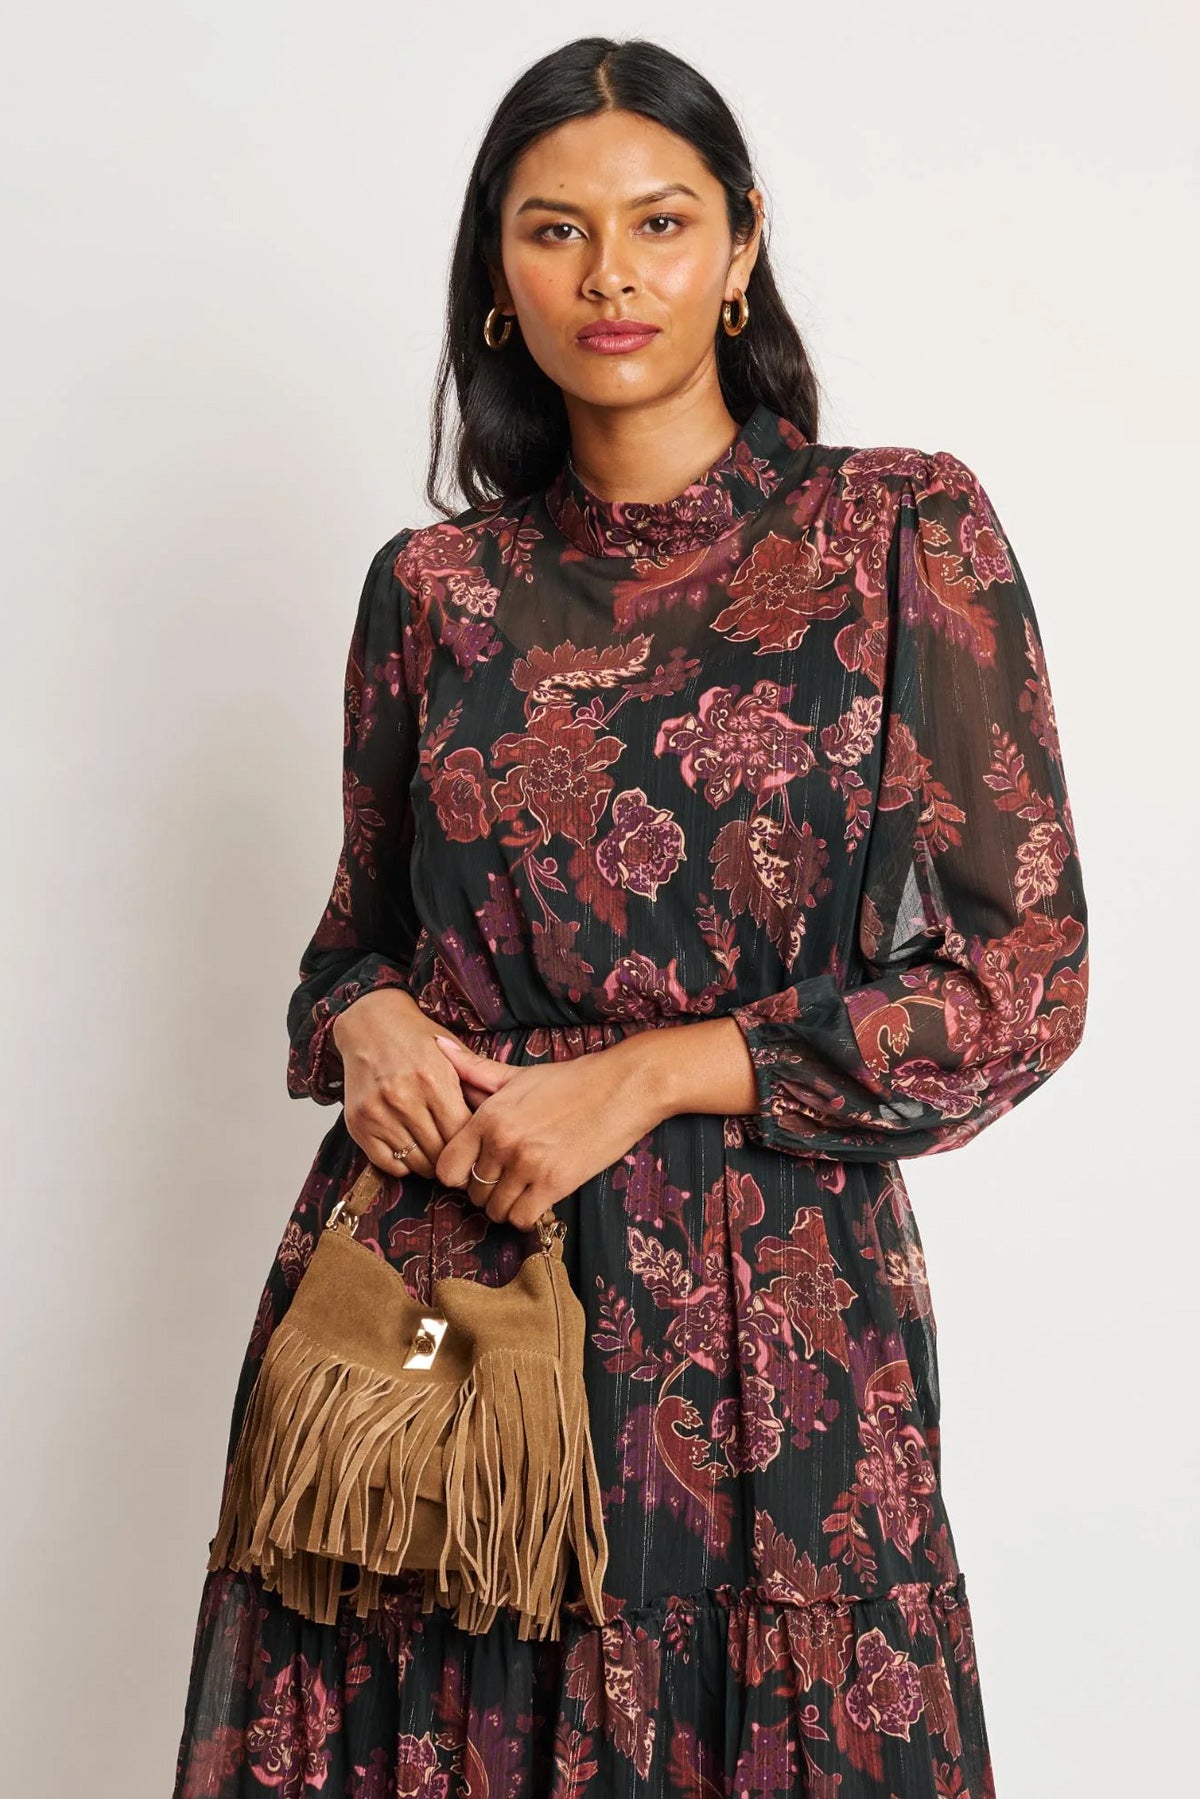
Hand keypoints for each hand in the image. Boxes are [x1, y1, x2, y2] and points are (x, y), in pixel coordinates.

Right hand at [332, 990, 493, 1178]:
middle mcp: (404, 1099)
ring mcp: (378, 1113)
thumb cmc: (415, 1038)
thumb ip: (474, 1087)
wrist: (370, 1024)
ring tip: (436, 1151)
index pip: (462, 1135)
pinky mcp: (358, 1124)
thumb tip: (495, 1126)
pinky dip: (403, 1163)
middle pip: (441, 1153)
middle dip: (454, 1157)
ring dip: (430, 1163)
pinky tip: (411, 1148)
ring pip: (416, 1163)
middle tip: (459, 1154)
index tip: (476, 1145)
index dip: (473, 1144)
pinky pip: (388, 1163)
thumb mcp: (452, 1053)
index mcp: (434, 1080)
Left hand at [430, 1034, 670, 1231]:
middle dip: (485, 1189)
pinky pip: (522, 1218)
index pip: (447, 1167)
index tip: (473, 1169)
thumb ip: (474, 1069)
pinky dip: (525, 1215)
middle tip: (503, 1179)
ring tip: (520, 1189)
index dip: (457, 1172)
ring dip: (505, 1205)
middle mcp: (502, 1143)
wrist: (622, 1087)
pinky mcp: (555, 1184)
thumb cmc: (570, 1080)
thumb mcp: (518, 1074)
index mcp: (489, 1116)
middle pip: (473, 1192)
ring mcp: (528, 1165)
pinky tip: (536, 1198)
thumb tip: (437, 1046)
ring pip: (495, 1210)